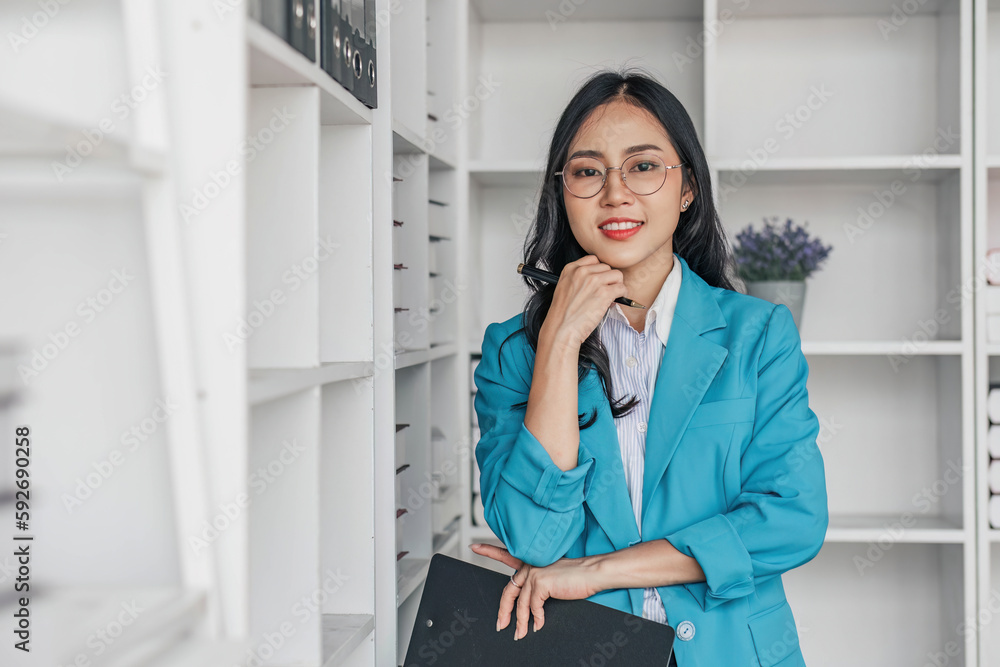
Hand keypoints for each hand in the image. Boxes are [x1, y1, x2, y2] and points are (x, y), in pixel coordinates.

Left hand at [469, 543, 603, 640]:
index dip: (489, 551)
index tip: (474, 547)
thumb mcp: (553, 576)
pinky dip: (536, 620)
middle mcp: (530, 564)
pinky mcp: (541, 583)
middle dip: (503, 611)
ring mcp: (534, 573)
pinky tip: (539, 626)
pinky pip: (533, 608)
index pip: (506, 554)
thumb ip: (538, 584)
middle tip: (500, 625)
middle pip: (508, 591)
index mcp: (532, 560)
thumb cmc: (577, 576)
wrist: (593, 572)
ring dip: (520, 623)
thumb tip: (529, 605)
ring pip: (519, 604)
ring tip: (520, 634)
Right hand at [542, 255, 627, 347]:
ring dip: (616, 286)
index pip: (594, 259)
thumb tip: (600, 277)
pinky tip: (614, 301)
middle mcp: (582, 271)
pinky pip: (622, 288)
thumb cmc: (563, 314)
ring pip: (617, 275)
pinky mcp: (604, 293)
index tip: (599, 280)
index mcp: (571, 269)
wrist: (561, 330)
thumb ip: (579, 278)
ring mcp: (594, 281)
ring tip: (610, 296)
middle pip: (607, 267)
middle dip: (608, 279)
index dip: (599, 271)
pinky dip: (622, 295)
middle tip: (604, 292)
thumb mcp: (564, 288)